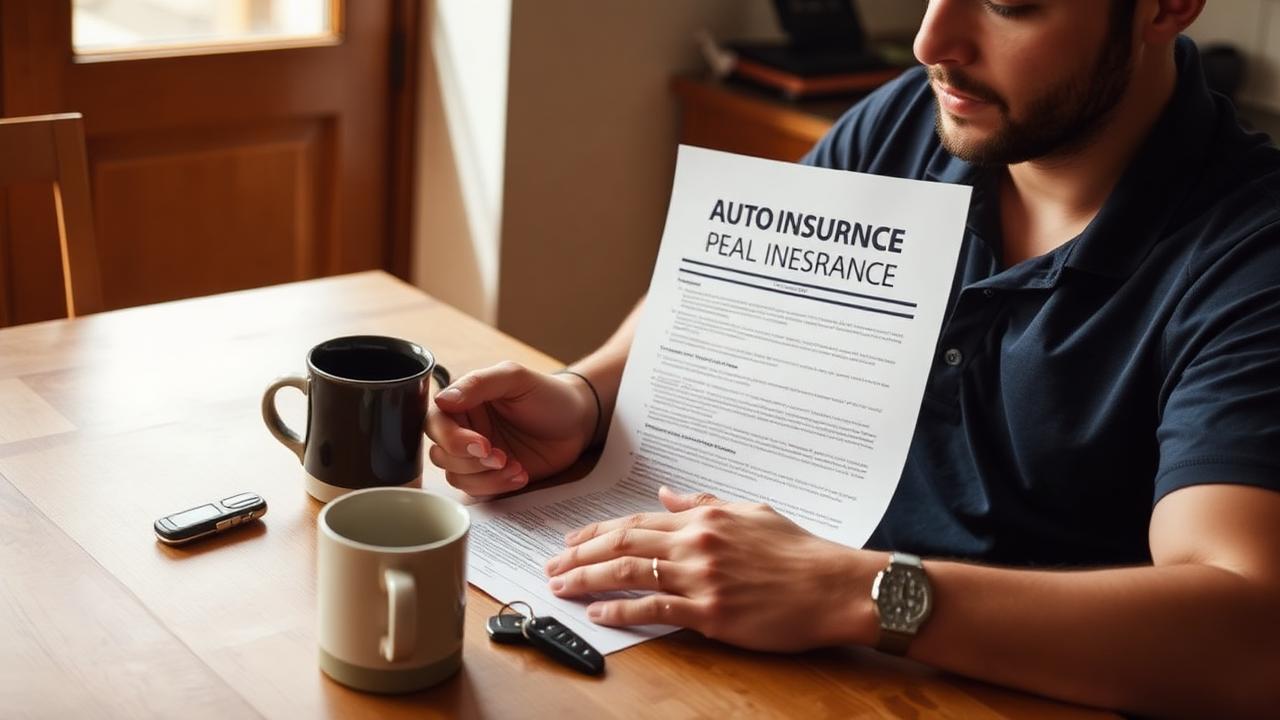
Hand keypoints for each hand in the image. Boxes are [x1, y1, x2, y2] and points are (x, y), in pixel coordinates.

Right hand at [426, 361, 595, 496]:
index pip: (436, 423)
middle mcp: (465, 429)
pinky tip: (519, 475)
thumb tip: (442, 400)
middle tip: (501, 457)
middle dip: (469, 462)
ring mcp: (477, 456)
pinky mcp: (491, 476)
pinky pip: (477, 491)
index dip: (453, 439)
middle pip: (440, 454)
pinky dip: (496, 487)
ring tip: (514, 466)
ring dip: (484, 477)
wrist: (577, 422)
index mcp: (463, 402)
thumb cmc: (547, 394)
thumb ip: (478, 384)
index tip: (482, 444)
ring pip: (455, 477)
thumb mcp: (515, 378)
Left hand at [544, 487, 878, 651]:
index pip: (636, 521)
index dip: (597, 532)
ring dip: (587, 579)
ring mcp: (702, 578)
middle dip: (580, 554)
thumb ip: (705, 503)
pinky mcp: (711, 612)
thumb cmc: (800, 552)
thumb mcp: (750, 512)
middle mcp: (697, 543)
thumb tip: (668, 494)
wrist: (835, 586)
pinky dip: (621, 610)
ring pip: (629, 573)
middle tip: (551, 565)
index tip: (572, 541)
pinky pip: (654, 609)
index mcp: (704, 518)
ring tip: (561, 586)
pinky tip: (598, 613)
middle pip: (622, 544)